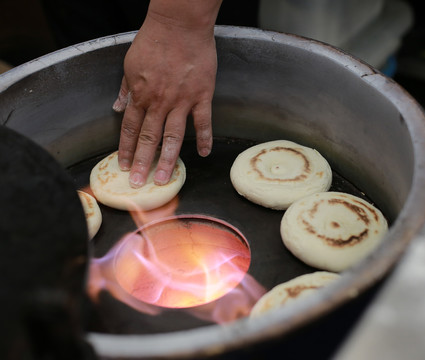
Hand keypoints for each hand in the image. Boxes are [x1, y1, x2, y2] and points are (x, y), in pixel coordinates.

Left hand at [113, 1, 220, 187]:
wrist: (180, 25)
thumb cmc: (155, 40)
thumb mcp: (130, 63)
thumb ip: (125, 88)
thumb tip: (117, 106)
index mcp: (140, 94)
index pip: (129, 128)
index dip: (125, 149)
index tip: (123, 166)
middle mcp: (159, 102)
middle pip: (148, 138)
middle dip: (142, 163)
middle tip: (139, 183)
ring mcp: (181, 100)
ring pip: (173, 136)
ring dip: (168, 160)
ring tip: (165, 179)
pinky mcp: (202, 95)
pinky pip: (203, 122)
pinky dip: (204, 138)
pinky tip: (203, 153)